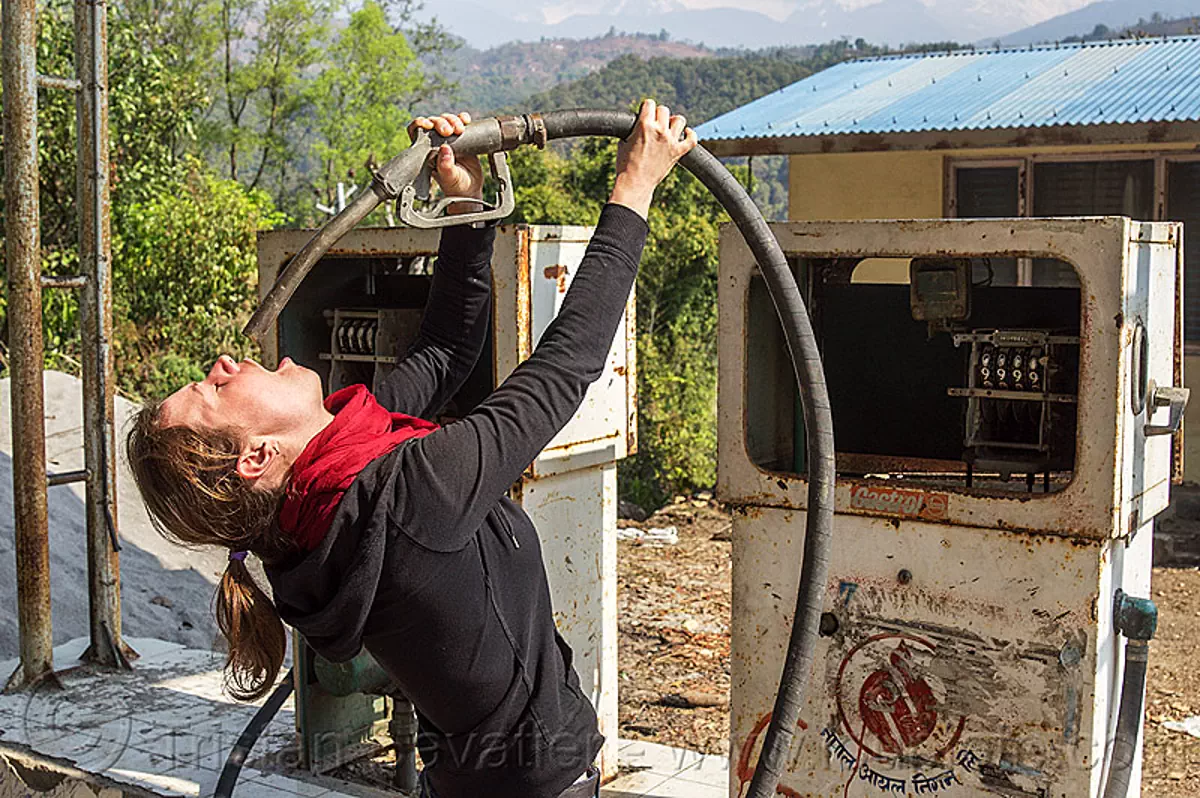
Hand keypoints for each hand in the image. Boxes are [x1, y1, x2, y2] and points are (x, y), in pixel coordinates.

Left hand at [407, 112, 483, 213]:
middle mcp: (436, 143)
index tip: (427, 125)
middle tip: (448, 131)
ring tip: (459, 130)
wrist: (470, 189)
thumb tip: (444, 149)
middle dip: (440, 123)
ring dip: (452, 120)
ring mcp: (449, 139)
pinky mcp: (462, 137)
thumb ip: (445, 166)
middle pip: (433, 122)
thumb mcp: (449, 178)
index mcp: (426, 152)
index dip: (419, 124)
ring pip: (446, 119)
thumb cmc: (455, 186)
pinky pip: (460, 122)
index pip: (416, 132)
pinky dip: (462, 118)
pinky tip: (466, 121)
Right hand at [610, 99, 697, 218]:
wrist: (635, 184)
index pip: (650, 103)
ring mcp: (670, 141)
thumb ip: (633, 129)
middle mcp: (659, 131)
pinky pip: (692, 139)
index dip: (647, 108)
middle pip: (664, 110)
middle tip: (654, 124)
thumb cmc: (625, 165)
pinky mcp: (678, 152)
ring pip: (679, 120)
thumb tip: (638, 125)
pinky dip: (691, 135)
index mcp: (644, 125)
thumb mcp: (623, 142)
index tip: (646, 114)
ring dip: (673, 122)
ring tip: (668, 128)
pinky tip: (686, 134)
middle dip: (658, 115)